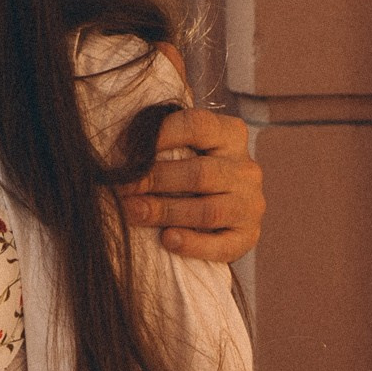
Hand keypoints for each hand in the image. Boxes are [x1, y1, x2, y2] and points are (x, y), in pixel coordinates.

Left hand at [125, 106, 263, 261]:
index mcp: (230, 135)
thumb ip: (158, 147)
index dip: (159, 135)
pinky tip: (167, 239)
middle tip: (121, 188)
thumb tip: (120, 157)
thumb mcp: (179, 150)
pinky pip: (222, 245)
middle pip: (199, 173)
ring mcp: (251, 204)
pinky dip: (192, 244)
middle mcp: (246, 168)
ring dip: (165, 212)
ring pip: (208, 210)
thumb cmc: (186, 173)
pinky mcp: (248, 236)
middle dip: (154, 180)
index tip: (124, 149)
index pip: (197, 125)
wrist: (215, 215)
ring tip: (133, 212)